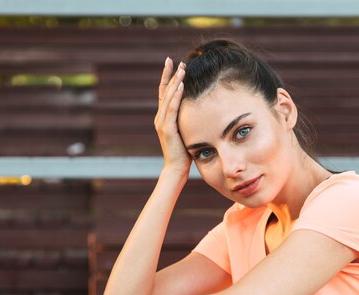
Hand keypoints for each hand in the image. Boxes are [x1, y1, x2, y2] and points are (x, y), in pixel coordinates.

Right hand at [154, 58, 191, 176]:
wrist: (176, 168)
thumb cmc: (184, 152)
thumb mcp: (186, 131)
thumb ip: (187, 120)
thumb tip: (198, 110)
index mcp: (164, 117)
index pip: (164, 93)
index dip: (168, 78)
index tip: (172, 64)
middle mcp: (160, 118)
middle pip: (164, 91)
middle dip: (170, 75)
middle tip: (175, 61)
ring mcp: (162, 123)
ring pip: (168, 97)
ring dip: (175, 82)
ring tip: (181, 69)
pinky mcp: (167, 129)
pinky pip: (172, 109)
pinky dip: (176, 96)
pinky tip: (181, 86)